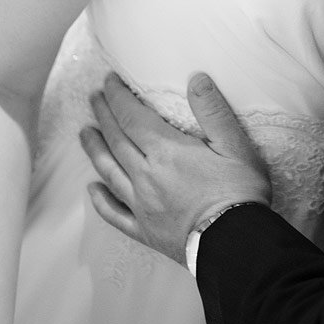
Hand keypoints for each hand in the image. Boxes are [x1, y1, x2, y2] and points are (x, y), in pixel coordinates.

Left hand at [80, 72, 271, 265]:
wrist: (235, 245)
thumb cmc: (238, 193)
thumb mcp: (235, 145)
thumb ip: (212, 110)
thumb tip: (196, 78)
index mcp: (166, 152)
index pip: (132, 117)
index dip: (118, 97)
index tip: (108, 82)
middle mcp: (146, 176)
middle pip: (117, 140)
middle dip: (104, 116)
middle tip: (94, 98)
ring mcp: (142, 205)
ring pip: (109, 172)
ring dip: (95, 150)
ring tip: (85, 133)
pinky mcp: (145, 230)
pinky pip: (115, 214)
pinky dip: (101, 200)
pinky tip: (92, 190)